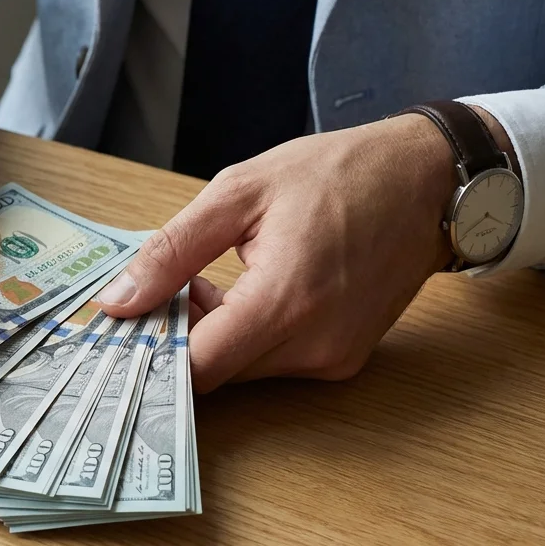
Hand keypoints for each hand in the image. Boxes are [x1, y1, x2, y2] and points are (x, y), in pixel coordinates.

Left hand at [96, 113, 467, 391]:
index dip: (149, 353)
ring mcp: (334, 358)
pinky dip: (246, 335)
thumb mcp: (238, 194)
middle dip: (177, 336)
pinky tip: (244, 291)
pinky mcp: (344, 358)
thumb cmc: (336, 174)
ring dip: (210, 334)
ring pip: (241, 369)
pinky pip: (273, 362)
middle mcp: (314, 346)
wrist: (429, 179)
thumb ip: (170, 252)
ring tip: (204, 280)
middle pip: (215, 371)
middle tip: (157, 289)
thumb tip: (115, 301)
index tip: (118, 328)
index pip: (195, 368)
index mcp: (285, 303)